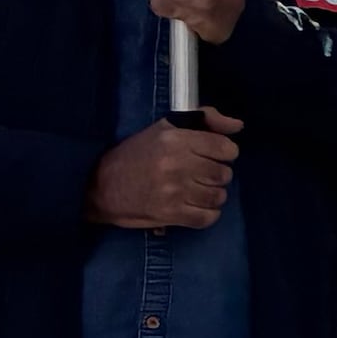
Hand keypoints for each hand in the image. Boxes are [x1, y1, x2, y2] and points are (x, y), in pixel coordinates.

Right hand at [87, 111, 237, 229]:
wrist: (98, 185)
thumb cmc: (135, 154)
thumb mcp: (165, 128)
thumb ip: (205, 119)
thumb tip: (238, 126)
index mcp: (176, 140)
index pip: (226, 149)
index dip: (223, 153)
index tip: (210, 156)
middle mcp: (177, 164)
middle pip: (224, 174)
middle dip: (216, 175)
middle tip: (199, 175)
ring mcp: (174, 191)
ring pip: (219, 197)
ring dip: (211, 195)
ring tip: (194, 191)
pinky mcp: (170, 214)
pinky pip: (208, 218)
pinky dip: (205, 214)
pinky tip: (192, 206)